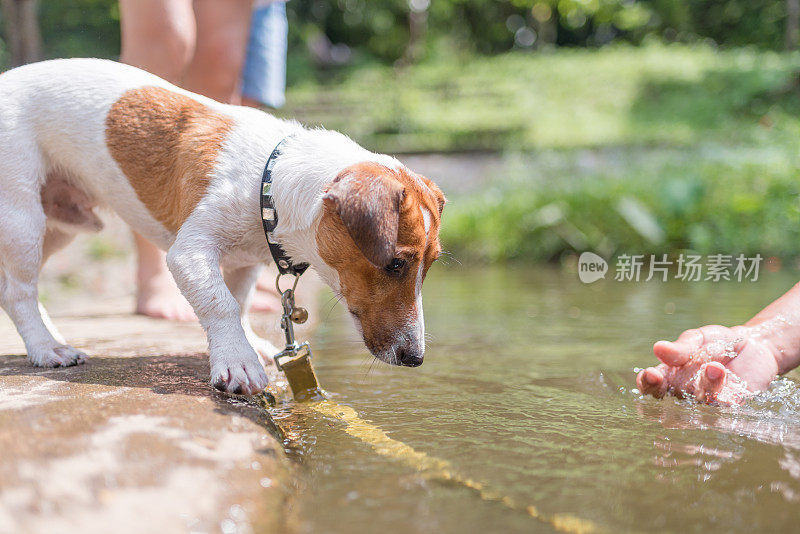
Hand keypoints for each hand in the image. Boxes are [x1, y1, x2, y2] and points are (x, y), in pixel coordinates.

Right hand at [636, 325, 780, 404]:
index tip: (652, 374)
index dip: (647, 383)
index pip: (651, 386)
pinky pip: (721, 403)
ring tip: (715, 362)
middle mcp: (685, 392)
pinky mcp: (731, 403)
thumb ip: (680, 348)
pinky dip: (719, 387)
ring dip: (704, 382)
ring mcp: (707, 400)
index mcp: (670, 375)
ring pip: (698, 400)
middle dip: (682, 374)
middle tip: (694, 357)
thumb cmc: (719, 341)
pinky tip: (720, 371)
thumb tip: (658, 348)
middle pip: (674, 392)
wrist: (755, 344)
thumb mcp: (697, 338)